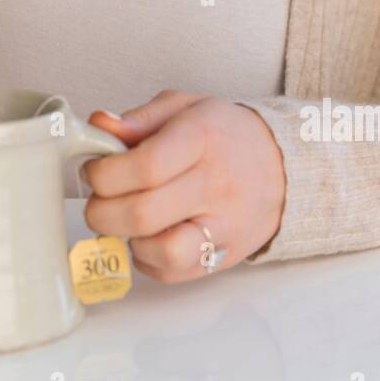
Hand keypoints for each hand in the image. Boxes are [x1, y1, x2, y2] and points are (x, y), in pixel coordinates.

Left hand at [84, 91, 285, 280]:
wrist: (284, 165)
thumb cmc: (224, 134)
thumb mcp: (185, 107)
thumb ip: (139, 118)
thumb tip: (98, 125)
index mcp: (201, 139)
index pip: (145, 166)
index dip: (105, 174)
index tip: (95, 170)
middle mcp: (216, 185)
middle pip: (143, 213)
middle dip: (102, 210)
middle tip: (100, 199)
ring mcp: (224, 226)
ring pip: (162, 251)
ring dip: (128, 239)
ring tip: (127, 219)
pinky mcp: (224, 257)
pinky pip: (173, 272)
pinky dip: (147, 258)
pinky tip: (148, 236)